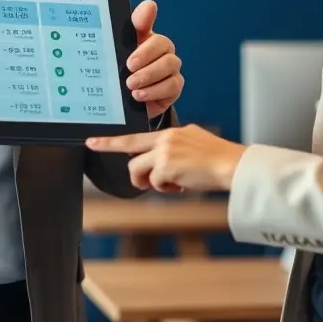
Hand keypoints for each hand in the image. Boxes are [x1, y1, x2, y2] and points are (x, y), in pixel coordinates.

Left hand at [85, 124, 245, 192]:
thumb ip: (173, 146)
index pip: (133, 137)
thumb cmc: (217, 157)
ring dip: (150, 183)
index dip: (110, 142)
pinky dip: (167, 189)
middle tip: (143, 182)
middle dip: (134, 172)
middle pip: (131, 156)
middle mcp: (163, 140)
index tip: (91, 142)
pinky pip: (155, 184)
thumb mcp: (193, 141)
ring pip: (139, 171)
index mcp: (169, 133)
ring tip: (172, 184)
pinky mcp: (166, 167)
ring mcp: (163, 153)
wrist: (231, 164)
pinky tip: (183, 185)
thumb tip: (161, 160)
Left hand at [127, 0, 183, 117]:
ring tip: (131, 85)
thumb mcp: (113, 61)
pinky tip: (140, 95)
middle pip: (162, 43)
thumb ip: (116, 41)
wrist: (126, 106)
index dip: (145, 14)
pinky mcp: (174, 87)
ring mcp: (169, 68)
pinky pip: (173, 85)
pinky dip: (155, 90)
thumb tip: (124, 20)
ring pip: (170, 64)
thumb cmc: (121, 78)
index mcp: (142, 38)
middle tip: (129, 66)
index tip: (147, 8)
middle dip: (146, 54)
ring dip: (149, 75)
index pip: (145, 20)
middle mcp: (159, 49)